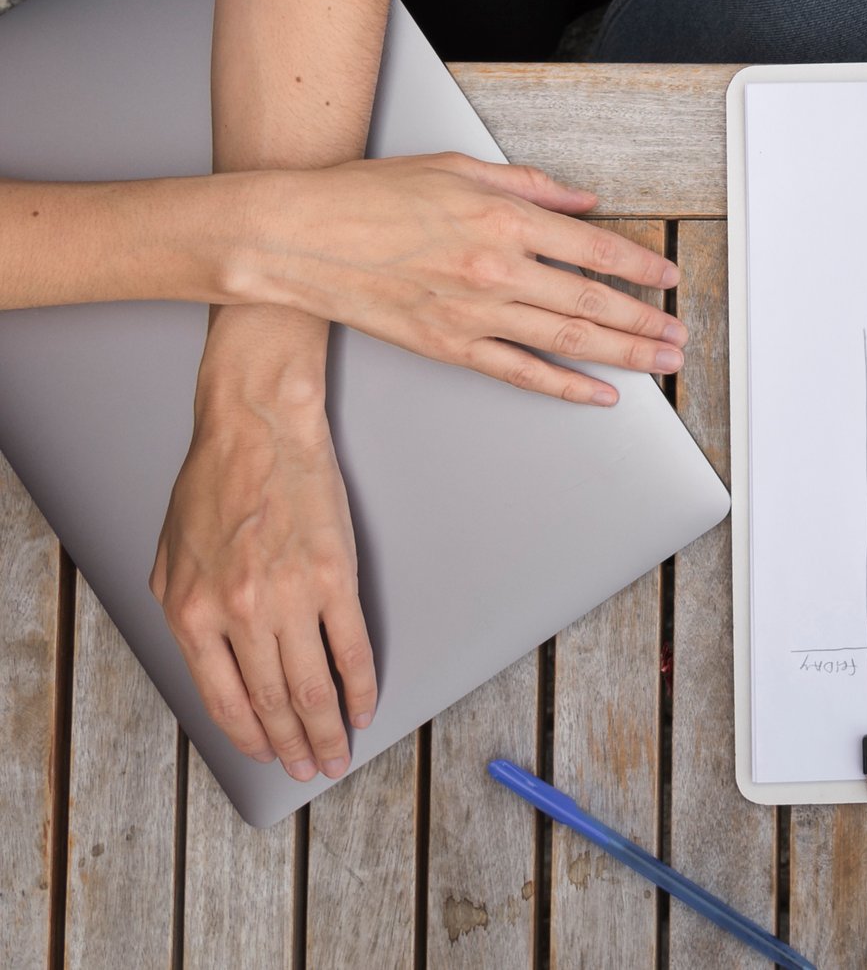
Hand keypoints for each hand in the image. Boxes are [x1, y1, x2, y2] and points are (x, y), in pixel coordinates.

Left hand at [152, 333, 373, 778]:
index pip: (225, 698)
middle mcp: (240, 613)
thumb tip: (209, 661)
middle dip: (293, 744)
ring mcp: (290, 598)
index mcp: (192, 613)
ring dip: (328, 728)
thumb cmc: (214, 483)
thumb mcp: (169, 557)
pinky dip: (359, 684)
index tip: (268, 754)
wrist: (258, 429)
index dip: (250, 735)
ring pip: (312, 685)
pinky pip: (350, 646)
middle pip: (272, 701)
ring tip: (338, 753)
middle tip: (311, 769)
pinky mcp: (336, 577)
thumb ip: (182, 612)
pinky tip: (364, 704)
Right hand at [240, 154, 683, 404]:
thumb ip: (531, 185)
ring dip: (624, 354)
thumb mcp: (458, 168)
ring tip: (661, 362)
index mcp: (503, 217)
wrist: (298, 237)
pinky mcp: (448, 345)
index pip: (593, 248)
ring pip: (567, 340)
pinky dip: (565, 387)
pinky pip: (520, 372)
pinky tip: (598, 394)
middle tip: (680, 334)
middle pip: (591, 301)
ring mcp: (473, 311)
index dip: (639, 267)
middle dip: (646, 321)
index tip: (668, 278)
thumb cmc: (368, 196)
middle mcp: (496, 267)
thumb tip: (582, 201)